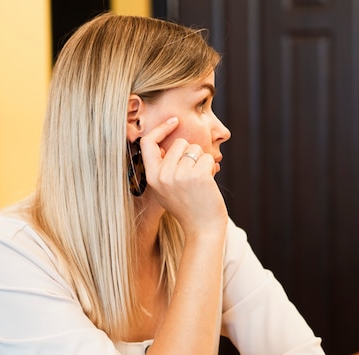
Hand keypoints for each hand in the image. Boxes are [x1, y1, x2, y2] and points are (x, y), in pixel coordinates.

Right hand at [140, 119, 227, 235]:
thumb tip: (167, 144)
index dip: (160, 129)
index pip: (147, 143)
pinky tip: (208, 185)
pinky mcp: (197, 176)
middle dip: (190, 154)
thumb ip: (162, 169)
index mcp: (152, 178)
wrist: (202, 229)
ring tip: (200, 183)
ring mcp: (179, 176)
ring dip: (202, 161)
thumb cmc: (187, 208)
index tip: (174, 122)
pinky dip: (211, 168)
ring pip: (194, 149)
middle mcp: (163, 175)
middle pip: (179, 143)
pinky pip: (207, 158)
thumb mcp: (165, 190)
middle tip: (192, 177)